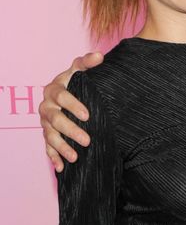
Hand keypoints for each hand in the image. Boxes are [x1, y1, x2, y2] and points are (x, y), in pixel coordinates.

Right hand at [39, 52, 103, 171]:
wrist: (66, 89)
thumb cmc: (76, 78)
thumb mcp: (80, 68)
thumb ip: (88, 62)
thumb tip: (100, 56)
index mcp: (54, 89)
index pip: (62, 97)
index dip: (73, 106)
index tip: (87, 115)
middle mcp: (46, 106)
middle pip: (56, 120)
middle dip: (71, 131)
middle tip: (87, 140)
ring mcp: (45, 121)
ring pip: (51, 136)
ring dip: (62, 148)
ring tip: (75, 157)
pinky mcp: (46, 133)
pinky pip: (47, 147)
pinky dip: (53, 157)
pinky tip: (61, 168)